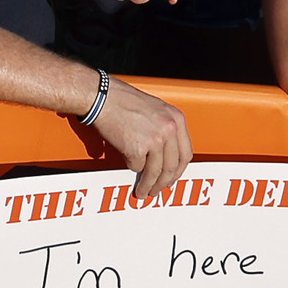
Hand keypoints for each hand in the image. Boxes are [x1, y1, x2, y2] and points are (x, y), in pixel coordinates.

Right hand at [83, 72, 192, 197]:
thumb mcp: (154, 109)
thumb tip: (164, 156)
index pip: (185, 153)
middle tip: (157, 190)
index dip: (178, 170)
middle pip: (173, 166)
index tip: (171, 178)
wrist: (102, 96)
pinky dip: (132, 167)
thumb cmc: (122, 99)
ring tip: (143, 191)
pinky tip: (129, 165)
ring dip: (149, 185)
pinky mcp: (138, 148)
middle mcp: (169, 128)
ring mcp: (155, 139)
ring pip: (156, 172)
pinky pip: (137, 167)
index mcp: (176, 118)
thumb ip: (164, 129)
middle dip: (164, 183)